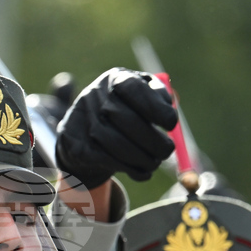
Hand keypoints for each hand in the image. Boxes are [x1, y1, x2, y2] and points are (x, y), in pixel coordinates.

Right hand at [56, 68, 177, 188]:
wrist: (83, 129)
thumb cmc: (125, 109)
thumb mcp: (143, 95)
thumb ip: (159, 97)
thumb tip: (170, 112)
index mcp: (116, 78)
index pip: (136, 90)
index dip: (157, 109)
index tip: (171, 124)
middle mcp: (96, 96)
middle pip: (129, 121)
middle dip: (155, 141)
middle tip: (167, 151)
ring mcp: (85, 121)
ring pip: (120, 146)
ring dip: (145, 159)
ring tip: (155, 162)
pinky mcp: (79, 146)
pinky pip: (110, 161)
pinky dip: (133, 170)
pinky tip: (143, 171)